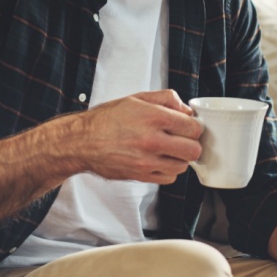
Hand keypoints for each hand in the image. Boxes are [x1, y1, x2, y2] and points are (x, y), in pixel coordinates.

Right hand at [73, 89, 201, 183]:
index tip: (188, 126)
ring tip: (168, 150)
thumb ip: (166, 99)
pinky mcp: (141, 175)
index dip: (194, 126)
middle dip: (191, 144)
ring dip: (180, 158)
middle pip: (193, 150)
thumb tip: (186, 110)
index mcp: (153, 117)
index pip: (193, 127)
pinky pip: (169, 178)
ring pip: (183, 166)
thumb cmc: (107, 119)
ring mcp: (147, 161)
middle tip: (183, 140)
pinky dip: (168, 170)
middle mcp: (152, 140)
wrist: (83, 141)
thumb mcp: (137, 98)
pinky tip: (158, 160)